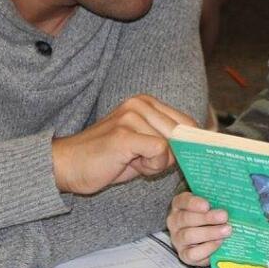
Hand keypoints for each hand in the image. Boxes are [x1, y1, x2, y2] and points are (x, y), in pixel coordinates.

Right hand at [52, 95, 192, 194]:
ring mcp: (131, 116)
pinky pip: (159, 151)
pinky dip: (151, 165)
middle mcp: (140, 103)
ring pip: (171, 145)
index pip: (187, 122)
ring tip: (132, 161)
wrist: (68, 165)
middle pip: (182, 134)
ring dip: (157, 163)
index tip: (178, 158)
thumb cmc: (107, 159)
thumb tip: (200, 144)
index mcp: (146, 102)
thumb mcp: (143, 145)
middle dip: (170, 156)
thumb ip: (167, 141)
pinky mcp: (125, 134)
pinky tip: (130, 164)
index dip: (188, 145)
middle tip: (143, 161)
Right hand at [167, 192, 230, 265]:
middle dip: (206, 218)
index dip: (194, 203)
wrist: (202, 239)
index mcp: (179, 205)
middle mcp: (174, 222)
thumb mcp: (209, 206)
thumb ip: (216, 203)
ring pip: (189, 235)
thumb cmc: (207, 218)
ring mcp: (177, 239)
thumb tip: (232, 202)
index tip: (207, 205)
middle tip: (224, 216)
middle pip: (186, 218)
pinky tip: (219, 242)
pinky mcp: (184, 255)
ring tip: (226, 230)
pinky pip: (192, 253)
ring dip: (209, 233)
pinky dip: (207, 248)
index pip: (182, 201)